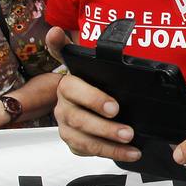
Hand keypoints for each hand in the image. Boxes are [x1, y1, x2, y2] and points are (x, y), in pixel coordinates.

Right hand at [47, 25, 139, 163]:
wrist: (82, 99)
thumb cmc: (88, 80)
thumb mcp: (83, 63)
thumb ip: (67, 47)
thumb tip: (54, 30)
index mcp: (67, 85)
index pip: (75, 90)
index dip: (94, 99)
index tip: (115, 107)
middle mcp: (62, 107)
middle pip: (80, 120)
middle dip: (106, 128)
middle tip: (128, 132)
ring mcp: (66, 127)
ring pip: (84, 140)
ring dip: (109, 146)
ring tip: (132, 146)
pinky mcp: (73, 143)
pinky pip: (89, 151)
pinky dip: (110, 154)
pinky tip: (129, 153)